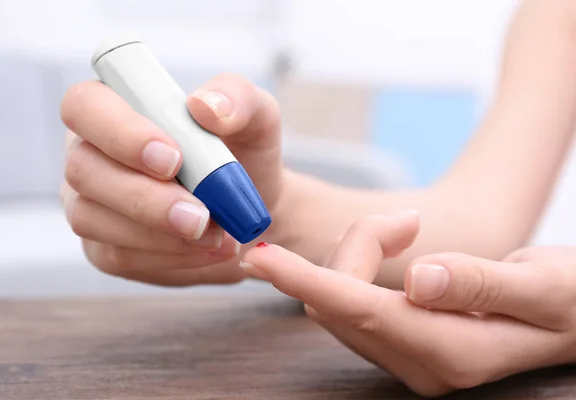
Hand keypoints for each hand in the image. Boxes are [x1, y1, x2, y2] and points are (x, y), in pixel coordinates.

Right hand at [59, 74, 283, 285]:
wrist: (250, 209)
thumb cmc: (244, 152)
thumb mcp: (257, 116)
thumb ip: (237, 97)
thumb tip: (205, 106)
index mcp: (117, 105)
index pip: (84, 105)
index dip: (119, 132)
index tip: (174, 158)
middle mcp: (92, 152)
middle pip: (82, 169)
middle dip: (144, 197)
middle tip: (201, 216)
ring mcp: (91, 202)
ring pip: (93, 219)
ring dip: (160, 234)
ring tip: (217, 235)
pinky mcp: (105, 247)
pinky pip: (119, 256)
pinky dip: (170, 256)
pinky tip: (207, 249)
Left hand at [240, 213, 575, 396]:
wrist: (572, 319)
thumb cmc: (567, 300)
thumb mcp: (542, 286)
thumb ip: (482, 283)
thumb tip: (420, 279)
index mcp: (453, 352)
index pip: (360, 313)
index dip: (306, 281)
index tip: (262, 256)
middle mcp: (419, 364)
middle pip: (339, 299)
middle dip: (356, 246)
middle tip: (406, 221)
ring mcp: (405, 356)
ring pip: (338, 298)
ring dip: (359, 252)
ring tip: (408, 228)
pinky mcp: (398, 341)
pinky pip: (350, 301)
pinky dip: (360, 264)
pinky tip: (396, 244)